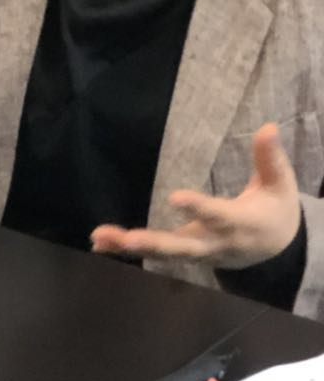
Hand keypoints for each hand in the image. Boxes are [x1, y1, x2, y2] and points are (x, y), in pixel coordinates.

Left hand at [90, 123, 301, 269]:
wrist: (276, 249)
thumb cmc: (274, 209)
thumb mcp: (280, 185)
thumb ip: (270, 158)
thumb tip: (268, 126)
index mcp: (241, 224)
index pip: (218, 216)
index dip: (198, 208)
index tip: (175, 197)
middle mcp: (216, 244)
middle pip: (185, 246)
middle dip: (157, 244)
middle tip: (131, 239)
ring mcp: (198, 253)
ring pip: (164, 253)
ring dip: (132, 246)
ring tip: (101, 237)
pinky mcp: (184, 254)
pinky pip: (155, 254)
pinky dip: (127, 251)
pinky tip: (100, 244)